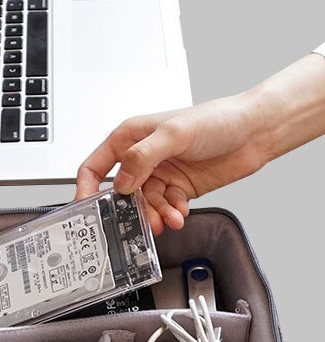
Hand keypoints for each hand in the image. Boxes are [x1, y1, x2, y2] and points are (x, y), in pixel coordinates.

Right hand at [75, 53, 324, 234]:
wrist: (256, 132)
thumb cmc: (217, 119)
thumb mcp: (174, 133)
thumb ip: (142, 158)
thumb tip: (122, 183)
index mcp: (130, 138)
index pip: (96, 166)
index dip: (86, 187)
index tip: (86, 207)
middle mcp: (142, 157)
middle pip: (121, 192)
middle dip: (129, 209)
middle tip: (137, 222)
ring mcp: (160, 174)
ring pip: (145, 204)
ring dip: (156, 214)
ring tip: (169, 218)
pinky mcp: (178, 188)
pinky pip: (166, 208)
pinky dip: (172, 213)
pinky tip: (181, 212)